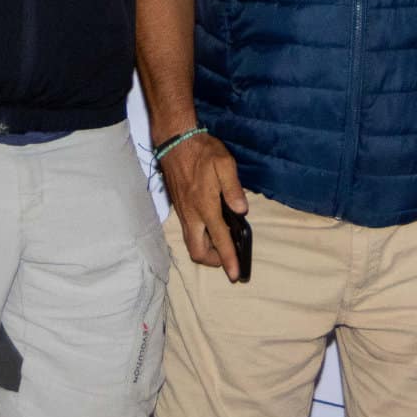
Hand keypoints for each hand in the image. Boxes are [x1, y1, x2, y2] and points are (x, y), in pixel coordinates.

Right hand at [159, 132, 246, 281]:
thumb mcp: (224, 164)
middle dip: (214, 260)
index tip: (236, 275)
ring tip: (222, 242)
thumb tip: (242, 211)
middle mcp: (192, 215)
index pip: (219, 239)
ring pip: (191, 243)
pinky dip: (200, 237)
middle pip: (198, 252)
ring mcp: (183, 213)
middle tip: (228, 255)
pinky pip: (189, 232)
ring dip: (206, 250)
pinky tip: (211, 226)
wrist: (174, 141)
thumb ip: (233, 188)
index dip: (228, 260)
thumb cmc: (202, 151)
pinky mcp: (179, 208)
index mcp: (206, 206)